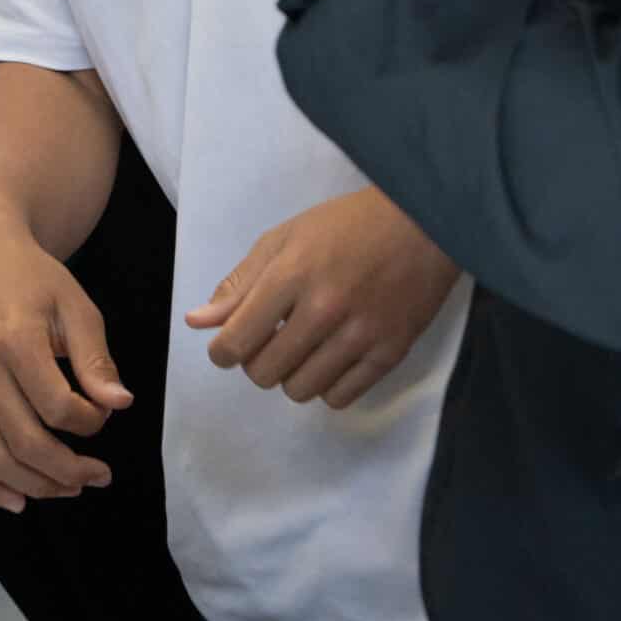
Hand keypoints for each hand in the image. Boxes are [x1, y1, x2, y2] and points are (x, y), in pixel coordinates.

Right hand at [0, 211, 133, 511]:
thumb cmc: (33, 279)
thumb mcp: (75, 305)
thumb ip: (95, 358)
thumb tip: (119, 404)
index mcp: (14, 341)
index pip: (56, 406)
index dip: (90, 422)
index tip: (106, 413)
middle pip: (24, 443)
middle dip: (68, 470)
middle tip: (99, 476)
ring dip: (36, 486)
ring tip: (70, 489)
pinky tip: (19, 500)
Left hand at [187, 188, 460, 410]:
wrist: (423, 222)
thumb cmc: (348, 225)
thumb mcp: (286, 238)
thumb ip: (240, 283)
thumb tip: (197, 322)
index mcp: (292, 274)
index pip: (235, 342)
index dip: (223, 351)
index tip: (231, 344)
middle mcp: (324, 309)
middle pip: (264, 373)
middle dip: (258, 361)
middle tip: (274, 338)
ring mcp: (360, 335)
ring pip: (300, 390)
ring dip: (292, 374)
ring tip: (305, 346)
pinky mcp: (390, 353)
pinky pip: (340, 398)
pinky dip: (327, 385)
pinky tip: (332, 357)